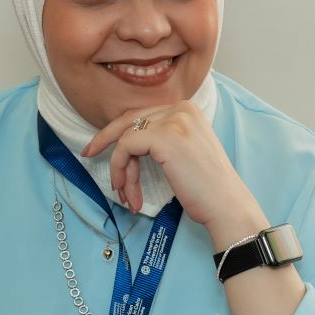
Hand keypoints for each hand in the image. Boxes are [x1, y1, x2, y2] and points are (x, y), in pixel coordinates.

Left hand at [83, 103, 264, 244]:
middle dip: (106, 139)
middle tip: (89, 154)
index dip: (117, 131)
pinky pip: (125, 148)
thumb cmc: (207, 188)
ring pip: (126, 138)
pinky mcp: (164, 137)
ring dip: (120, 170)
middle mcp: (181, 108)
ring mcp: (173, 121)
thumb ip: (162, 139)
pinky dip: (120, 170)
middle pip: (129, 120)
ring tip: (127, 195)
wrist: (225, 205)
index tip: (99, 147)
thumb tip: (127, 142)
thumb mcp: (184, 152)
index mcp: (187, 109)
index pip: (142, 115)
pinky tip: (129, 192)